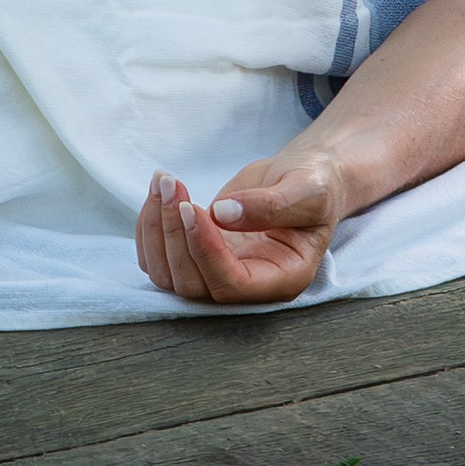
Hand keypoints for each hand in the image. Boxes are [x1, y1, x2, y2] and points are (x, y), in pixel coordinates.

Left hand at [134, 161, 340, 305]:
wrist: (303, 179)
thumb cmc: (314, 185)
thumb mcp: (307, 189)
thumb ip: (272, 204)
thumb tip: (222, 214)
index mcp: (282, 279)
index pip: (230, 284)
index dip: (205, 251)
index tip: (191, 208)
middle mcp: (247, 286)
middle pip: (193, 284)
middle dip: (175, 234)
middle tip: (171, 184)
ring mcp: (219, 273)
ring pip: (169, 275)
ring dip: (156, 228)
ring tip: (163, 181)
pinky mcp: (199, 256)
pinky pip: (160, 257)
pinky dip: (150, 226)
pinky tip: (159, 192)